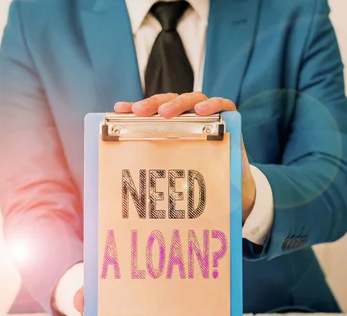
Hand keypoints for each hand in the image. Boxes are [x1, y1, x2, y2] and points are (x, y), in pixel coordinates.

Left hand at [115, 92, 255, 219]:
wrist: (227, 184)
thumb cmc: (196, 172)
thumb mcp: (171, 166)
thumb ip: (153, 160)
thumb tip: (119, 167)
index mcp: (172, 122)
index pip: (152, 109)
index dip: (135, 107)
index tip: (118, 110)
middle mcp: (189, 114)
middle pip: (170, 101)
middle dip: (153, 104)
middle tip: (139, 112)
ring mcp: (208, 114)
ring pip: (193, 99)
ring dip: (178, 104)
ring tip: (165, 112)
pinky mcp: (228, 117)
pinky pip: (223, 104)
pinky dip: (213, 104)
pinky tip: (202, 110)